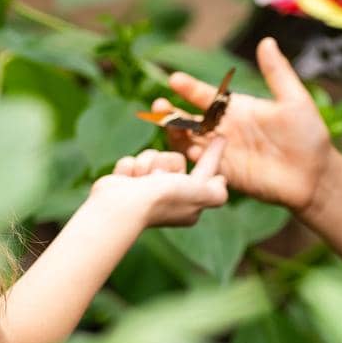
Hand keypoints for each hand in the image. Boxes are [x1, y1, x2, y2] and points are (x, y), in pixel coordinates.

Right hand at [89, 138, 228, 226]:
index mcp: (189, 204)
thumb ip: (216, 192)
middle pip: (174, 159)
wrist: (120, 206)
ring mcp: (146, 192)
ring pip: (153, 156)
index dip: (212, 155)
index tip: (221, 137)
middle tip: (158, 177)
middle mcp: (169, 199)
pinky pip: (133, 161)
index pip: (205, 172)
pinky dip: (130, 167)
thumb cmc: (163, 198)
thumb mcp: (200, 195)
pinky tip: (126, 181)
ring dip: (146, 163)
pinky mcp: (126, 185)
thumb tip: (221, 182)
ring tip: (141, 179)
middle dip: (164, 162)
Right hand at [153, 37, 333, 215]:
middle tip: (158, 104)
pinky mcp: (225, 174)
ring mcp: (223, 152)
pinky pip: (200, 165)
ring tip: (165, 126)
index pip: (207, 96)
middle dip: (172, 112)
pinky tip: (183, 151)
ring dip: (175, 134)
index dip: (190, 88)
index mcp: (237, 109)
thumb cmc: (308, 134)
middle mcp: (225, 129)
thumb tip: (267, 40)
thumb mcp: (293, 100)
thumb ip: (277, 73)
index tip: (175, 78)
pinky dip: (188, 158)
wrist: (315, 174)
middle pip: (190, 119)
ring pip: (190, 141)